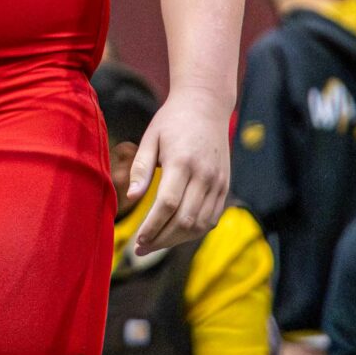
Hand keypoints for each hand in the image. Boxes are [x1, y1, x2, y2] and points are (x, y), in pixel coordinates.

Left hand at [130, 92, 231, 254]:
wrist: (206, 105)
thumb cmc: (172, 121)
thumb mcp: (150, 138)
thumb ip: (140, 168)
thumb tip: (131, 198)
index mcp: (182, 162)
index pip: (167, 205)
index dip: (152, 227)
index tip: (136, 239)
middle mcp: (204, 175)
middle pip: (184, 220)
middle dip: (161, 239)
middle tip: (140, 249)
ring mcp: (218, 182)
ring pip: (199, 224)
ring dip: (177, 240)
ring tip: (155, 244)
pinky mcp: (225, 186)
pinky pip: (211, 218)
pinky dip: (194, 231)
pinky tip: (175, 234)